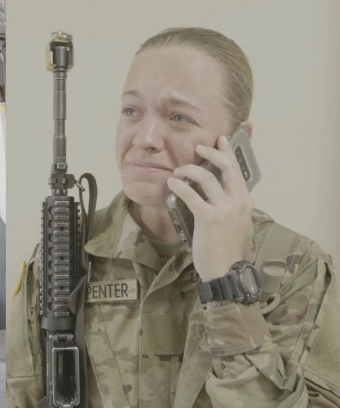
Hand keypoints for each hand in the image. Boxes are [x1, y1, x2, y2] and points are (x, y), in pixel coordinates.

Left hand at [167, 135, 252, 280]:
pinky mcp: (210, 219)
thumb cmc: (225, 245)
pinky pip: (192, 195)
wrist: (225, 269)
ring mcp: (225, 210)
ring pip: (207, 178)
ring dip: (189, 170)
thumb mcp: (233, 220)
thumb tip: (213, 187)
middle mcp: (238, 202)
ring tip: (177, 172)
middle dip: (211, 152)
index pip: (237, 169)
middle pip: (227, 167)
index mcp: (245, 200)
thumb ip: (228, 203)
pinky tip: (172, 184)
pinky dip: (180, 186)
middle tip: (198, 148)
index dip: (228, 152)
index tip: (220, 140)